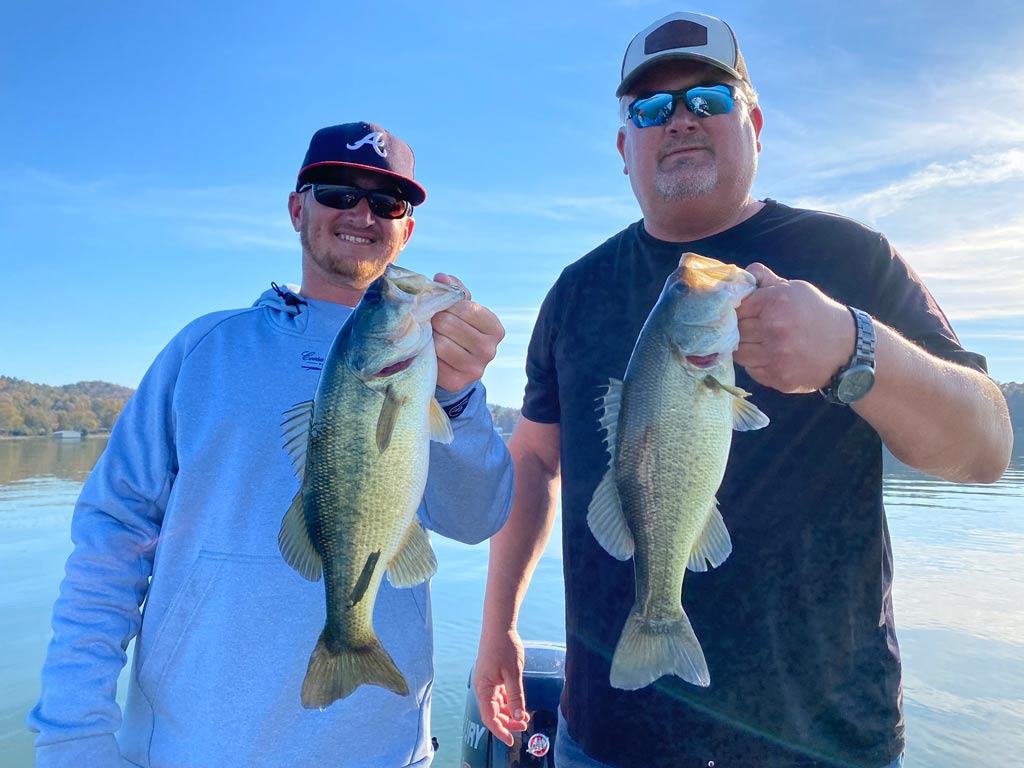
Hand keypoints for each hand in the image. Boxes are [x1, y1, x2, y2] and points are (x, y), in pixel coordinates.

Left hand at [431, 274, 504, 391]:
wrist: (456, 366)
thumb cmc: (459, 329)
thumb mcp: (462, 309)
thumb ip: (455, 292)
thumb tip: (441, 278)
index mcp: (495, 329)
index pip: (467, 308)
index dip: (448, 305)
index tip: (442, 307)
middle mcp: (490, 350)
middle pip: (450, 325)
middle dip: (435, 320)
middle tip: (431, 321)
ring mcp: (475, 369)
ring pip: (441, 344)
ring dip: (430, 336)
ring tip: (430, 334)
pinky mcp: (457, 382)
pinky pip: (434, 361)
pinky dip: (427, 353)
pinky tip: (429, 351)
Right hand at [472, 626, 529, 746]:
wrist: (499, 626)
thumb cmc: (504, 647)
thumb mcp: (513, 674)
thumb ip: (516, 696)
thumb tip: (520, 716)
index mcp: (483, 689)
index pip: (490, 718)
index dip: (500, 731)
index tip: (510, 741)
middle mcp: (482, 687)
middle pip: (493, 713)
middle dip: (508, 722)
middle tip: (525, 726)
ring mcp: (487, 682)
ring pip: (497, 705)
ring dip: (509, 713)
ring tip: (525, 717)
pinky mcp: (492, 676)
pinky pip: (499, 695)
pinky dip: (508, 702)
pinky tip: (518, 705)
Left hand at [734, 263, 854, 393]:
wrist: (847, 348)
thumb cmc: (816, 313)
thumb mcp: (795, 288)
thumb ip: (765, 279)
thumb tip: (741, 275)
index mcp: (776, 302)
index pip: (736, 307)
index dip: (737, 310)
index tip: (742, 312)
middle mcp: (774, 329)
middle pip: (735, 331)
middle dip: (740, 329)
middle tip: (750, 328)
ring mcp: (776, 356)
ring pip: (739, 353)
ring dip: (745, 348)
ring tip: (760, 342)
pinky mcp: (778, 377)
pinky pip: (752, 370)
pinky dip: (757, 364)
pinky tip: (771, 356)